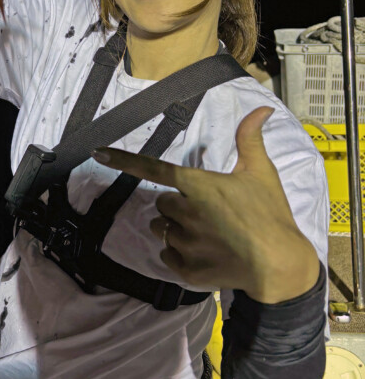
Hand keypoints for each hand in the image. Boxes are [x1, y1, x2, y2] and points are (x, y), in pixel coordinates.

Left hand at [92, 107, 319, 303]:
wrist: (281, 265)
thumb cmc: (270, 215)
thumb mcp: (262, 173)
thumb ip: (251, 139)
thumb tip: (261, 109)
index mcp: (199, 186)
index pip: (154, 169)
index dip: (123, 160)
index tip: (97, 152)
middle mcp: (186, 213)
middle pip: (162, 203)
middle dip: (177, 205)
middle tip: (206, 210)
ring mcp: (185, 244)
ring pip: (162, 230)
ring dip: (176, 229)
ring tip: (205, 232)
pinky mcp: (186, 270)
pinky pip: (166, 256)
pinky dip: (179, 255)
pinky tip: (203, 252)